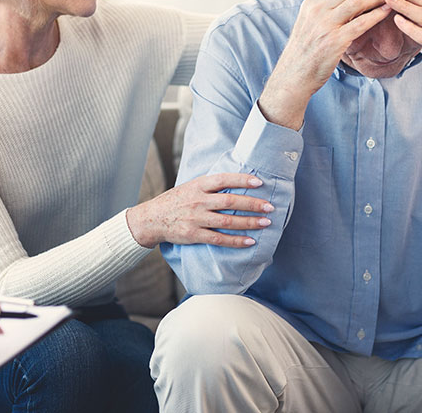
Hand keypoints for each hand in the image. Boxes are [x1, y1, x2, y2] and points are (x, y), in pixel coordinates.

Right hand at [126, 174, 274, 248]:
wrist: (152, 219)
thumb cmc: (175, 201)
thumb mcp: (190, 187)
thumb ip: (210, 186)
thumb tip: (237, 183)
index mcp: (198, 185)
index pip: (224, 179)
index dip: (242, 180)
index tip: (260, 182)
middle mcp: (198, 201)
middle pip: (230, 202)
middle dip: (252, 204)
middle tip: (269, 206)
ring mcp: (196, 218)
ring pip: (227, 221)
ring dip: (249, 222)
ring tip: (266, 223)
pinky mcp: (194, 235)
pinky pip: (219, 239)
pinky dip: (236, 241)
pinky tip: (250, 241)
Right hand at [260, 0, 393, 129]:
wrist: (294, 75)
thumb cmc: (305, 50)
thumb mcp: (308, 22)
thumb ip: (322, 5)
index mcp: (312, 2)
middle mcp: (317, 10)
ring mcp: (325, 25)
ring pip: (357, 2)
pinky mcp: (335, 41)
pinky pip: (360, 23)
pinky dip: (376, 14)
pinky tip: (387, 10)